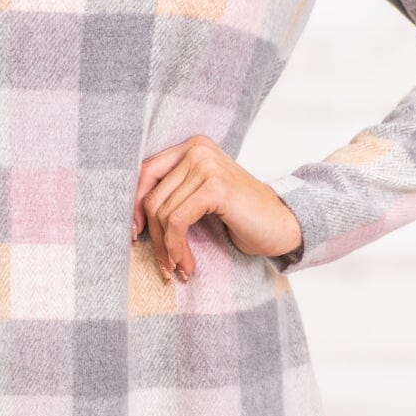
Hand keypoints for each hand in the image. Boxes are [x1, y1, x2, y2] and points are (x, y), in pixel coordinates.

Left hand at [132, 133, 302, 279]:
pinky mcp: (215, 187)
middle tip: (163, 264)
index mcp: (192, 147)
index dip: (136, 206)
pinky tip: (187, 264)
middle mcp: (198, 149)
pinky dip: (177, 247)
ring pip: (163, 212)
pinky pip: (177, 221)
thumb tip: (133, 217)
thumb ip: (174, 194)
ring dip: (167, 248)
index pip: (147, 173)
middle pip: (153, 196)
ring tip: (178, 268)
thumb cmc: (241, 215)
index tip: (137, 234)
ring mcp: (207, 165)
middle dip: (153, 236)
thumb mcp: (201, 197)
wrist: (283, 225)